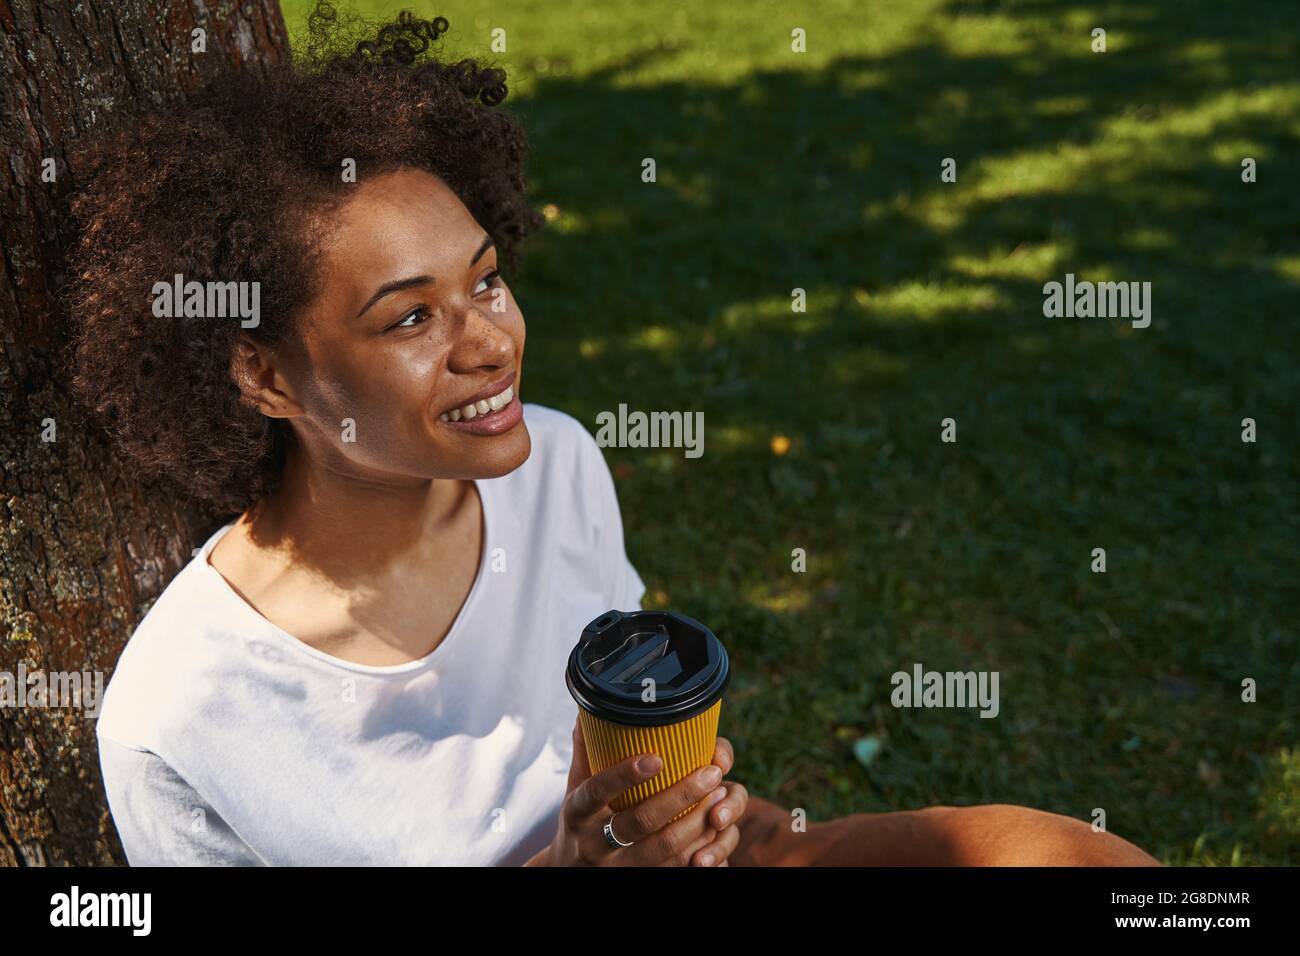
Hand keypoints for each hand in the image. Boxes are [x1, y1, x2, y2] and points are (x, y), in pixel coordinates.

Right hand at [542, 715, 735, 865]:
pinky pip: (672, 868)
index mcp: (577, 813)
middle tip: (711, 773)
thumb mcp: (575, 788)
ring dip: (697, 822)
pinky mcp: (638, 879)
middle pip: (640, 822)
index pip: (596, 791)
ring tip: (720, 795)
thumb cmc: (580, 821)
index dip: (624, 775)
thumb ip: (586, 751)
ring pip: (663, 849)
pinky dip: (698, 848)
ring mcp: (617, 867)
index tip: (656, 758)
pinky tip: (715, 829)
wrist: (568, 873)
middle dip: (680, 796)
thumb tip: (590, 707)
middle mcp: (594, 843)